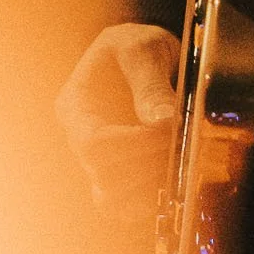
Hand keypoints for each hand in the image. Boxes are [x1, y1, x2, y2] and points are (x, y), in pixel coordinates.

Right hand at [55, 21, 179, 219]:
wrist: (144, 56)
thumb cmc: (135, 45)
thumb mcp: (142, 49)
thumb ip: (150, 84)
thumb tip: (162, 124)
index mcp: (75, 106)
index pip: (92, 143)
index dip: (132, 144)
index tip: (166, 130)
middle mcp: (80, 139)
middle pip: (102, 175)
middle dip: (146, 162)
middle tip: (178, 142)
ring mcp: (97, 162)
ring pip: (111, 200)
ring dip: (148, 186)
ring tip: (175, 158)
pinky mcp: (119, 176)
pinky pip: (126, 208)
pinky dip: (150, 200)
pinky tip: (171, 176)